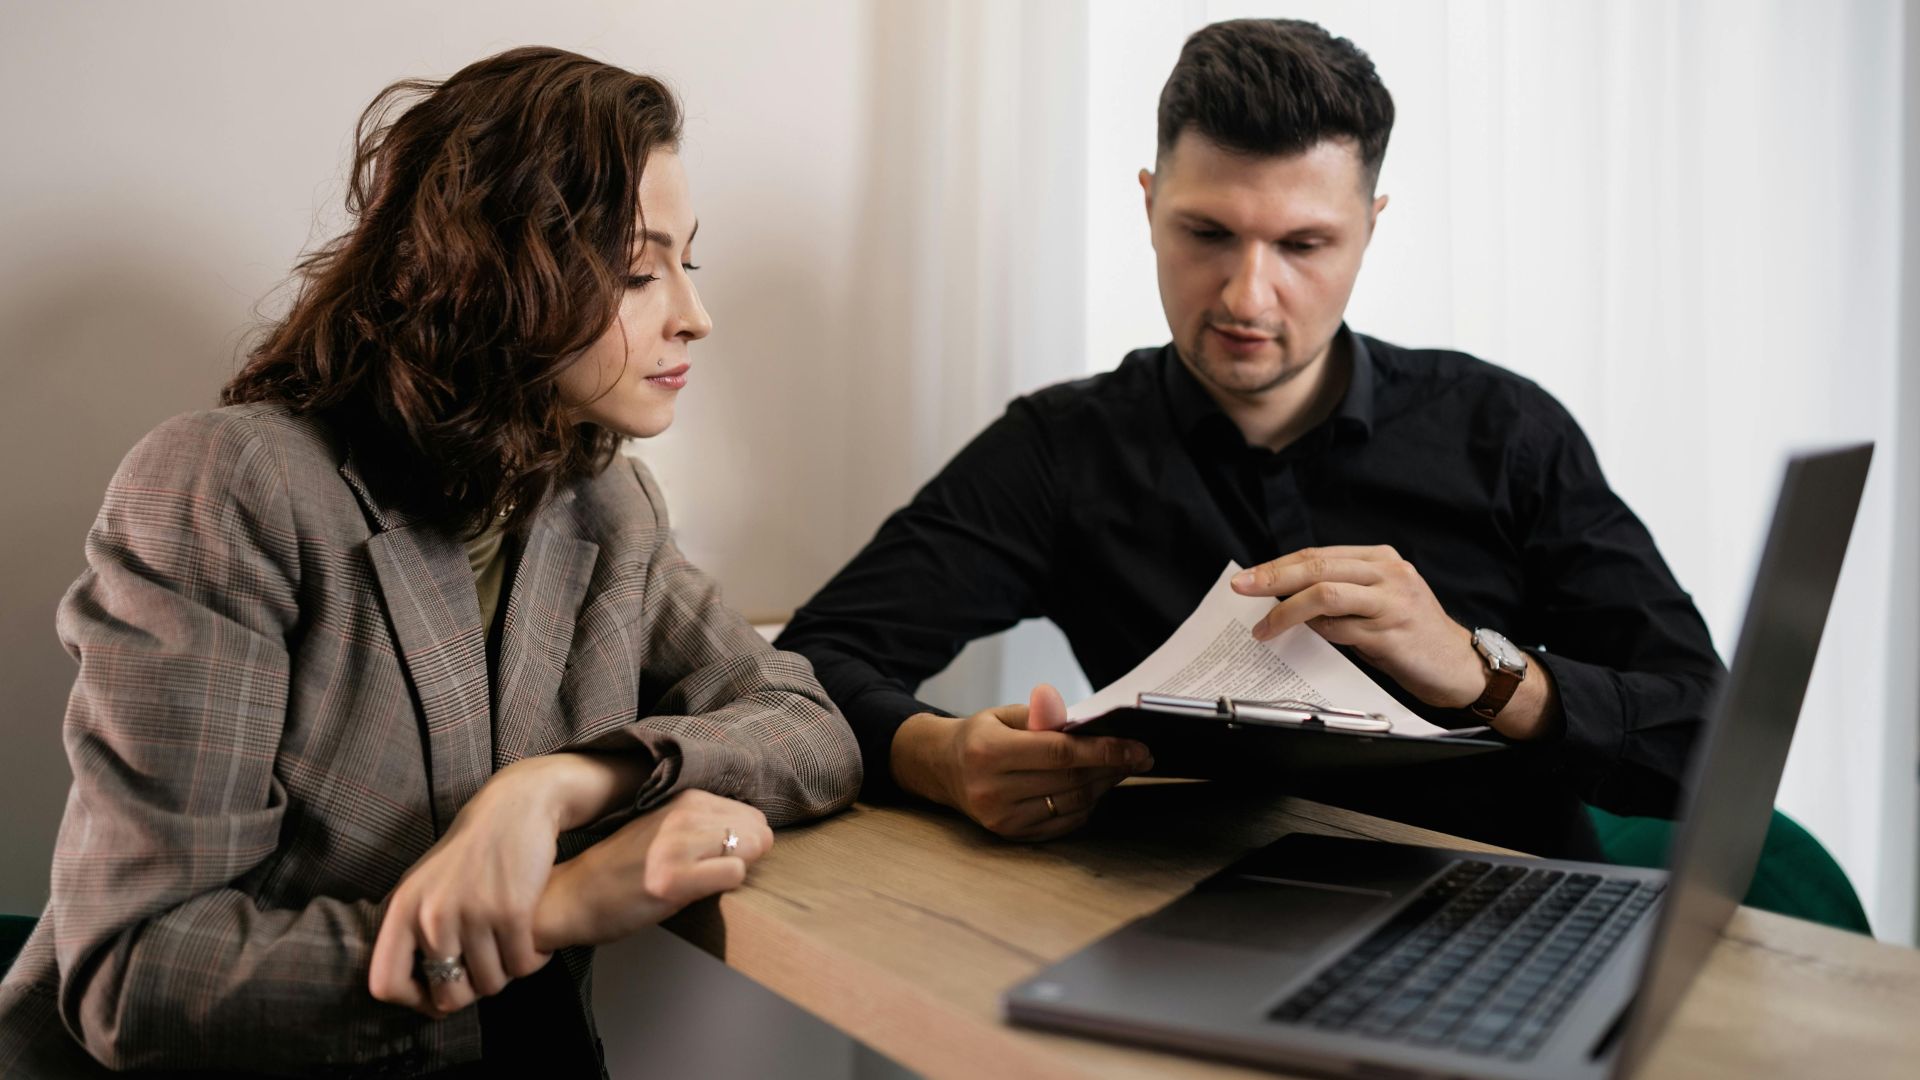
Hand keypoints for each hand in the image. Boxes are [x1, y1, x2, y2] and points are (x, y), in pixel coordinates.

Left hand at [368, 757, 572, 1017]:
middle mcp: (432, 915)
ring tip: (513, 951)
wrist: (514, 807)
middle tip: (489, 970)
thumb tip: (422, 995)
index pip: (385, 985)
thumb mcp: (425, 885)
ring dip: (508, 974)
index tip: (440, 992)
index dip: (413, 1002)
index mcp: (403, 910)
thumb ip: (414, 932)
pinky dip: (532, 961)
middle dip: (473, 992)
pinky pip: (523, 965)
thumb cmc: (470, 852)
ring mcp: (472, 912)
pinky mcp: (512, 910)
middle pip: (448, 995)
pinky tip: (535, 943)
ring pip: (491, 984)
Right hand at [531, 789, 772, 948]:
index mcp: (684, 798)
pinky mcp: (672, 880)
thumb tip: (758, 833)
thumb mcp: (664, 829)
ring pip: (749, 847)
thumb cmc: (623, 868)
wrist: (574, 896)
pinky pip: (734, 874)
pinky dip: (725, 886)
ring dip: (735, 869)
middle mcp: (683, 814)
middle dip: (747, 855)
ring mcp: (677, 845)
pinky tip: (695, 892)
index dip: (744, 841)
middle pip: (756, 829)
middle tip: (713, 872)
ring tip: (701, 881)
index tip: (719, 856)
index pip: (750, 813)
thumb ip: (705, 823)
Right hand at [893, 684, 1153, 840]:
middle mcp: (993, 789)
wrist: (942, 769)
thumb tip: (1090, 723)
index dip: (1104, 751)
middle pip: (1070, 781)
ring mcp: (1001, 818)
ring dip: (1103, 787)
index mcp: (990, 752)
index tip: (1139, 748)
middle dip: (1111, 768)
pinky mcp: (1010, 835)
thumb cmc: (980, 736)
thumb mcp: (1003, 714)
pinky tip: (1094, 788)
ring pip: (1072, 804)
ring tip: (1119, 769)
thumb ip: (1044, 717)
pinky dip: (1086, 806)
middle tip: (1138, 755)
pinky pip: (1063, 823)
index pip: (1060, 753)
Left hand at [1232, 546, 1485, 709]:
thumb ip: (1341, 592)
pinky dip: (1317, 633)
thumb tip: (1286, 596)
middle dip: (1273, 577)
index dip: (1278, 564)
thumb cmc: (1411, 634)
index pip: (1318, 554)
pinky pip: (1341, 629)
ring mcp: (1391, 603)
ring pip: (1325, 593)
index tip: (1248, 576)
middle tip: (1242, 587)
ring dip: (1287, 611)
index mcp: (1381, 559)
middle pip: (1318, 566)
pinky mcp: (1391, 634)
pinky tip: (1303, 639)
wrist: (1459, 666)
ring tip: (1264, 628)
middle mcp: (1388, 574)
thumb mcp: (1377, 601)